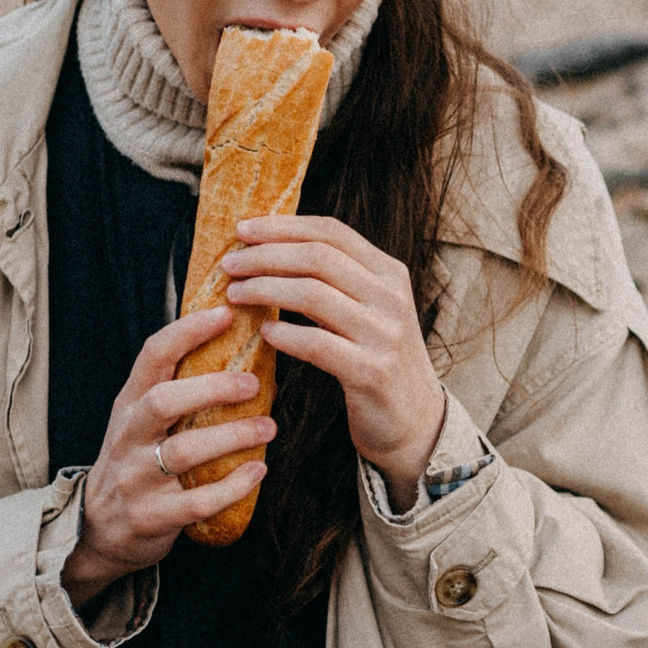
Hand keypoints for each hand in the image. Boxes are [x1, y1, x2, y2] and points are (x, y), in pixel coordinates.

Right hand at [62, 306, 275, 605]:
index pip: (152, 356)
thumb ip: (175, 387)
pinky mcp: (152, 517)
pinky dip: (232, 487)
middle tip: (255, 384)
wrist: (98, 530)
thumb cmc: (136, 462)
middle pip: (164, 401)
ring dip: (232, 436)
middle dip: (212, 388)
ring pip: (183, 451)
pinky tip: (259, 471)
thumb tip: (235, 341)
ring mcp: (136, 478)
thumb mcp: (142, 420)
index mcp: (129, 405)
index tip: (226, 314)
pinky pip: (197, 502)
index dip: (188, 331)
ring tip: (268, 427)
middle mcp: (128, 437)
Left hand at [220, 215, 446, 494]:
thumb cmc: (378, 360)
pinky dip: (285, 335)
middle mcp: (391, 297)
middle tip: (230, 265)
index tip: (243, 230)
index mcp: (389, 273)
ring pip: (313, 295)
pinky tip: (263, 333)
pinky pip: (318, 344)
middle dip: (265, 256)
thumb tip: (271, 250)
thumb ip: (336, 281)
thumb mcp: (369, 310)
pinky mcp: (373, 372)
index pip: (331, 232)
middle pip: (318, 257)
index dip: (283, 226)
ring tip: (236, 294)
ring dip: (265, 289)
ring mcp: (385, 334)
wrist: (417, 421)